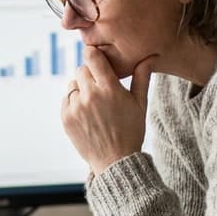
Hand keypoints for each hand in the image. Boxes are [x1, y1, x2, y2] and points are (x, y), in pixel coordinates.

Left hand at [61, 50, 154, 173]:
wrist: (115, 161)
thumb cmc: (131, 131)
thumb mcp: (140, 104)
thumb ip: (141, 77)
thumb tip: (150, 56)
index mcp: (109, 88)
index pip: (92, 57)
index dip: (92, 54)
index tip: (95, 56)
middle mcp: (90, 96)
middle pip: (81, 69)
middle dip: (90, 75)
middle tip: (99, 87)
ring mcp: (76, 107)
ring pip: (73, 85)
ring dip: (81, 89)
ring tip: (94, 105)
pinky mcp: (66, 118)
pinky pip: (66, 100)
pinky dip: (74, 103)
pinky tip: (87, 115)